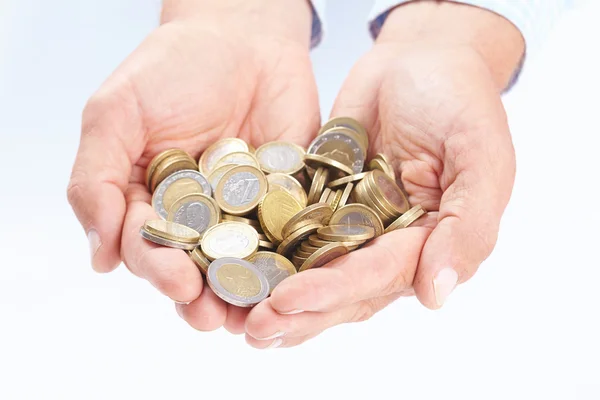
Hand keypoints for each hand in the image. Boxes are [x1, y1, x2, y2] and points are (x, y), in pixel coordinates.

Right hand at [67, 0, 318, 332]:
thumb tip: (98, 257)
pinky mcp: (287, 201)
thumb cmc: (172, 68)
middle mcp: (196, 216)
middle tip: (212, 318)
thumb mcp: (117, 114)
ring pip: (243, 265)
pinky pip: (290, 236)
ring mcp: (244, 212)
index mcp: (150, 202)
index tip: (177, 284)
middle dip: (202, 297)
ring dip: (246, 294)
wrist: (243, 35)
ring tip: (254, 318)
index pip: (148, 248)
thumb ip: (96, 181)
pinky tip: (297, 284)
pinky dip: (293, 262)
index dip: (159, 269)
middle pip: (195, 268)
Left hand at [244, 2, 523, 347]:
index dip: (335, 290)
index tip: (288, 301)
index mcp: (427, 242)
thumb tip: (436, 296)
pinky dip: (267, 252)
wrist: (419, 57)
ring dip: (278, 295)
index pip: (379, 275)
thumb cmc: (460, 99)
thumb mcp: (481, 156)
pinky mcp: (321, 202)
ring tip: (236, 321)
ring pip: (313, 268)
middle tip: (254, 328)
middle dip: (299, 310)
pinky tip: (235, 272)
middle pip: (342, 287)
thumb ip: (470, 226)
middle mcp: (388, 243)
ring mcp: (352, 224)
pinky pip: (292, 230)